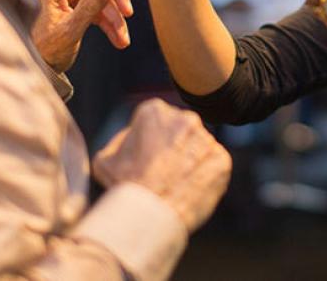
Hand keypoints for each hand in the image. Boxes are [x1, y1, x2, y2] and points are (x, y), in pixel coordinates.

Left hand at [31, 0, 138, 72]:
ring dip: (115, 18)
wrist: (40, 68)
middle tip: (128, 14)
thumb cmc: (47, 50)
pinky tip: (118, 39)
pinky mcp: (77, 9)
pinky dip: (110, 24)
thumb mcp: (70, 30)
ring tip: (123, 39)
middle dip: (116, 0)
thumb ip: (89, 7)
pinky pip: (100, 11)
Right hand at [93, 99, 231, 231]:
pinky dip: (203, 178)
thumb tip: (134, 139)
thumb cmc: (124, 186)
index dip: (147, 142)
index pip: (154, 122)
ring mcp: (206, 139)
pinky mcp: (222, 160)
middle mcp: (185, 118)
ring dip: (189, 163)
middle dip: (172, 149)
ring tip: (174, 186)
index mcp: (154, 112)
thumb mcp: (105, 159)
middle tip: (160, 174)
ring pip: (197, 149)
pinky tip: (188, 191)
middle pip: (179, 132)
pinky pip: (212, 166)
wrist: (150, 215)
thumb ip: (121, 142)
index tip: (143, 160)